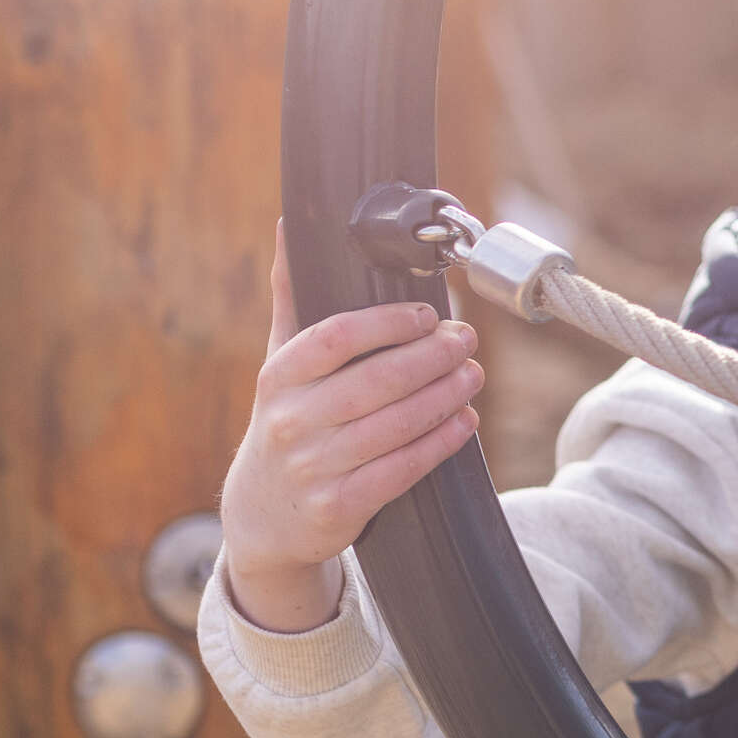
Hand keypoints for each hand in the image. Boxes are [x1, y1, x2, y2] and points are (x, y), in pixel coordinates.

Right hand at [217, 228, 483, 633]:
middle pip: (376, 381)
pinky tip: (465, 422)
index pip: (336, 338)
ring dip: (444, 397)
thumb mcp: (279, 362)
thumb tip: (289, 223)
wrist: (263, 514)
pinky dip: (440, 443)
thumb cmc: (286, 420)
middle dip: (431, 357)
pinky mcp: (339, 506)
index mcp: (279, 376)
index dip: (387, 323)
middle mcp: (292, 420)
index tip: (427, 314)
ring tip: (474, 374)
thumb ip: (292, 297)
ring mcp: (314, 466)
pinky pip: (401, 470)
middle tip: (466, 339)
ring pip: (395, 426)